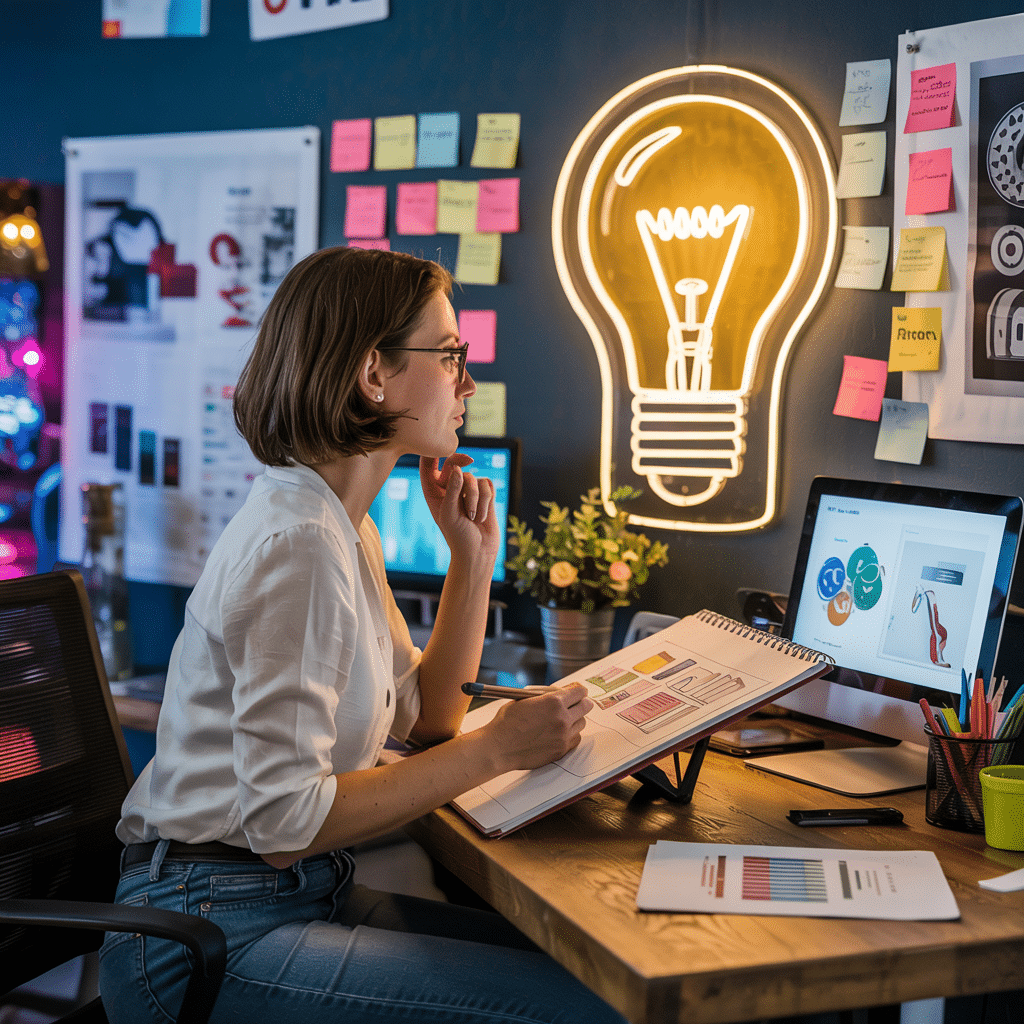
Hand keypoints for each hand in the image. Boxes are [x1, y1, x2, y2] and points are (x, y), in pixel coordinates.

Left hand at [419, 455, 499, 571]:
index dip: (432, 452)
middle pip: (454, 462)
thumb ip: (451, 490)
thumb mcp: (449, 513)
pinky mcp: (484, 494)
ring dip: (474, 498)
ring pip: (473, 477)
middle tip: (469, 460)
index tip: (442, 447)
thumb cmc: (457, 535)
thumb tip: (457, 468)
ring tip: (472, 517)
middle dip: (460, 464)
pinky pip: (487, 484)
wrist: (478, 552)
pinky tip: (481, 516)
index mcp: (432, 491)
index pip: (428, 464)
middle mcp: (449, 487)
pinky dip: (486, 500)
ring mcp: (467, 489)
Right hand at [487, 683, 592, 770]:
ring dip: (575, 720)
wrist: (499, 747)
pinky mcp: (561, 750)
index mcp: (553, 701)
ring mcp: (563, 735)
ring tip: (563, 720)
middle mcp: (562, 718)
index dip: (578, 691)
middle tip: (576, 704)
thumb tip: (560, 693)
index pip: (579, 692)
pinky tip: (560, 733)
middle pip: (586, 707)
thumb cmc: (507, 722)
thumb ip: (546, 695)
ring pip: (582, 723)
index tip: (578, 692)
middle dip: (581, 703)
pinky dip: (571, 735)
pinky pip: (575, 739)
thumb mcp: (525, 698)